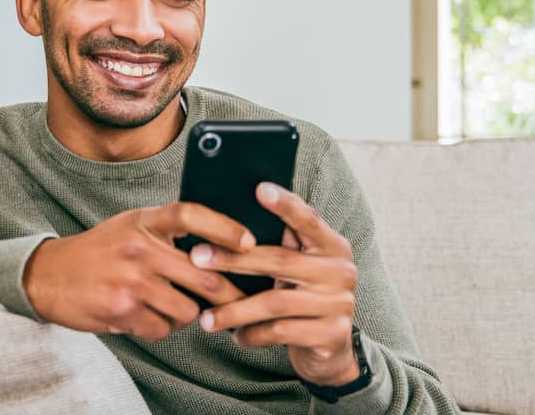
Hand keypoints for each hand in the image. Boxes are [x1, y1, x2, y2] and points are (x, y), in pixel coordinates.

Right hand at [22, 203, 252, 341]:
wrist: (49, 274)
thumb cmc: (101, 249)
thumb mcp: (131, 225)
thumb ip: (167, 230)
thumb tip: (219, 246)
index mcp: (144, 220)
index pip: (190, 215)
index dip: (224, 228)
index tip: (249, 242)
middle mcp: (139, 247)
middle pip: (203, 273)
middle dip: (228, 293)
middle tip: (242, 300)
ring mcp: (131, 280)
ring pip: (187, 309)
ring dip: (187, 314)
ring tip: (170, 304)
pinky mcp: (121, 310)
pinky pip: (162, 328)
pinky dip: (160, 327)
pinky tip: (144, 315)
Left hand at [190, 182, 359, 385]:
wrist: (331, 348)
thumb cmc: (301, 296)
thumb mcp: (298, 268)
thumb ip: (281, 245)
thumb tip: (227, 220)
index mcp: (332, 245)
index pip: (308, 219)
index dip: (285, 204)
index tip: (259, 188)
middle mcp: (340, 270)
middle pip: (279, 260)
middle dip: (232, 259)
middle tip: (197, 257)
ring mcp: (339, 303)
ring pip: (275, 302)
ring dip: (235, 310)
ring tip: (206, 317)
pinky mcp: (332, 335)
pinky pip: (281, 331)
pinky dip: (253, 334)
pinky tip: (236, 336)